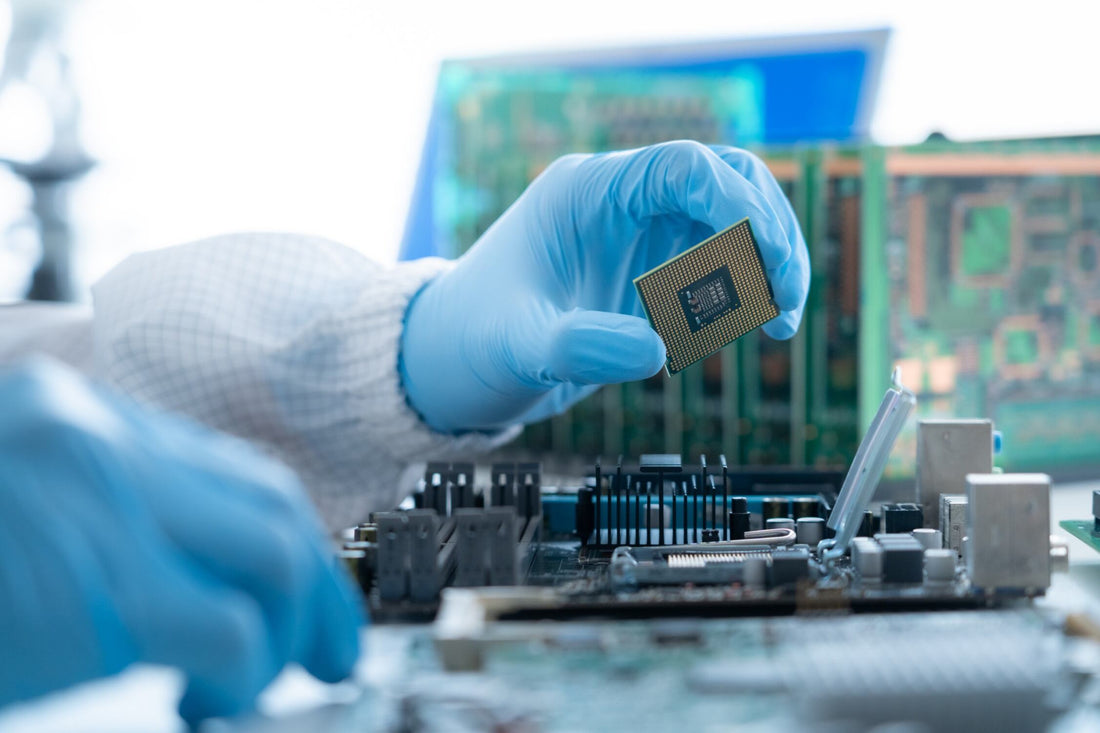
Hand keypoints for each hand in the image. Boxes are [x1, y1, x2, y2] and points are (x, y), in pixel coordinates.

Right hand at [0, 360, 361, 722]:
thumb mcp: (9, 502)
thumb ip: (98, 511)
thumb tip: (181, 570)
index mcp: (76, 415)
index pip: (222, 465)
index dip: (281, 531)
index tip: (299, 586)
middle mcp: (98, 436)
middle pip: (270, 497)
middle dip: (319, 582)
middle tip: (330, 644)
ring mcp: (108, 503)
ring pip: (277, 551)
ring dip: (293, 627)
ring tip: (269, 678)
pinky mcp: (109, 591)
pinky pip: (236, 628)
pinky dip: (247, 672)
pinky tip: (212, 697)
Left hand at [401, 140, 808, 431]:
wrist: (459, 358)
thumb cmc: (476, 338)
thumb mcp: (517, 346)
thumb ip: (578, 346)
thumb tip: (653, 351)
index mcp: (587, 192)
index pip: (683, 166)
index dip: (735, 204)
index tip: (762, 259)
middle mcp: (623, 201)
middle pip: (726, 180)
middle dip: (768, 232)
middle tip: (784, 298)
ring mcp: (643, 232)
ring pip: (735, 217)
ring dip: (770, 261)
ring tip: (780, 322)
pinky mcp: (655, 268)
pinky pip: (722, 262)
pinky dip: (750, 288)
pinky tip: (759, 325)